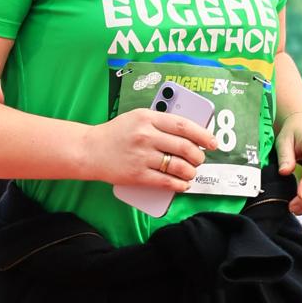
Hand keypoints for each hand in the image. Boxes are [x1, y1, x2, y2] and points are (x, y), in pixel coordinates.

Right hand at [87, 108, 216, 193]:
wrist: (89, 150)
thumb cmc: (115, 134)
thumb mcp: (136, 118)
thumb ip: (160, 122)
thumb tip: (188, 134)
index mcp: (148, 118)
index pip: (183, 125)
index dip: (202, 135)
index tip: (212, 142)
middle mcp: (146, 136)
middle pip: (184, 147)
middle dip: (198, 156)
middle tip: (200, 159)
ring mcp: (142, 156)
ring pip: (178, 166)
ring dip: (190, 172)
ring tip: (191, 172)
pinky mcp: (137, 175)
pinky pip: (166, 181)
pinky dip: (179, 184)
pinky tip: (183, 184)